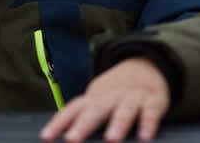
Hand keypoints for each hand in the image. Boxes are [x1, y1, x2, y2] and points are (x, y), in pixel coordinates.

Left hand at [40, 57, 168, 141]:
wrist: (146, 65)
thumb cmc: (116, 92)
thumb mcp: (98, 100)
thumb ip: (83, 117)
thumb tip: (64, 136)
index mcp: (94, 98)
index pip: (72, 110)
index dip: (58, 123)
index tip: (46, 137)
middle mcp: (110, 96)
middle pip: (95, 110)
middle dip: (83, 126)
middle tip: (72, 140)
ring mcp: (131, 97)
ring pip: (123, 111)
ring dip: (117, 125)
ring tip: (111, 140)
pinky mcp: (152, 101)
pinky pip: (150, 113)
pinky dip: (148, 124)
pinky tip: (145, 137)